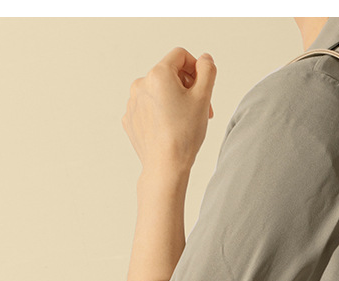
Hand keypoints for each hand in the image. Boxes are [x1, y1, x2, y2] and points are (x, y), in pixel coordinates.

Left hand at [122, 47, 216, 176]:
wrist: (165, 166)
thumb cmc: (184, 134)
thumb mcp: (203, 98)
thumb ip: (208, 71)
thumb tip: (205, 59)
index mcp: (158, 74)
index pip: (180, 55)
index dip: (196, 68)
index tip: (203, 88)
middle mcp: (140, 84)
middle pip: (169, 74)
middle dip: (187, 88)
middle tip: (201, 110)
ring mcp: (133, 102)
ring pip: (159, 92)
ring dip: (174, 101)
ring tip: (185, 122)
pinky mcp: (131, 119)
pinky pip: (149, 108)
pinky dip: (161, 114)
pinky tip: (171, 129)